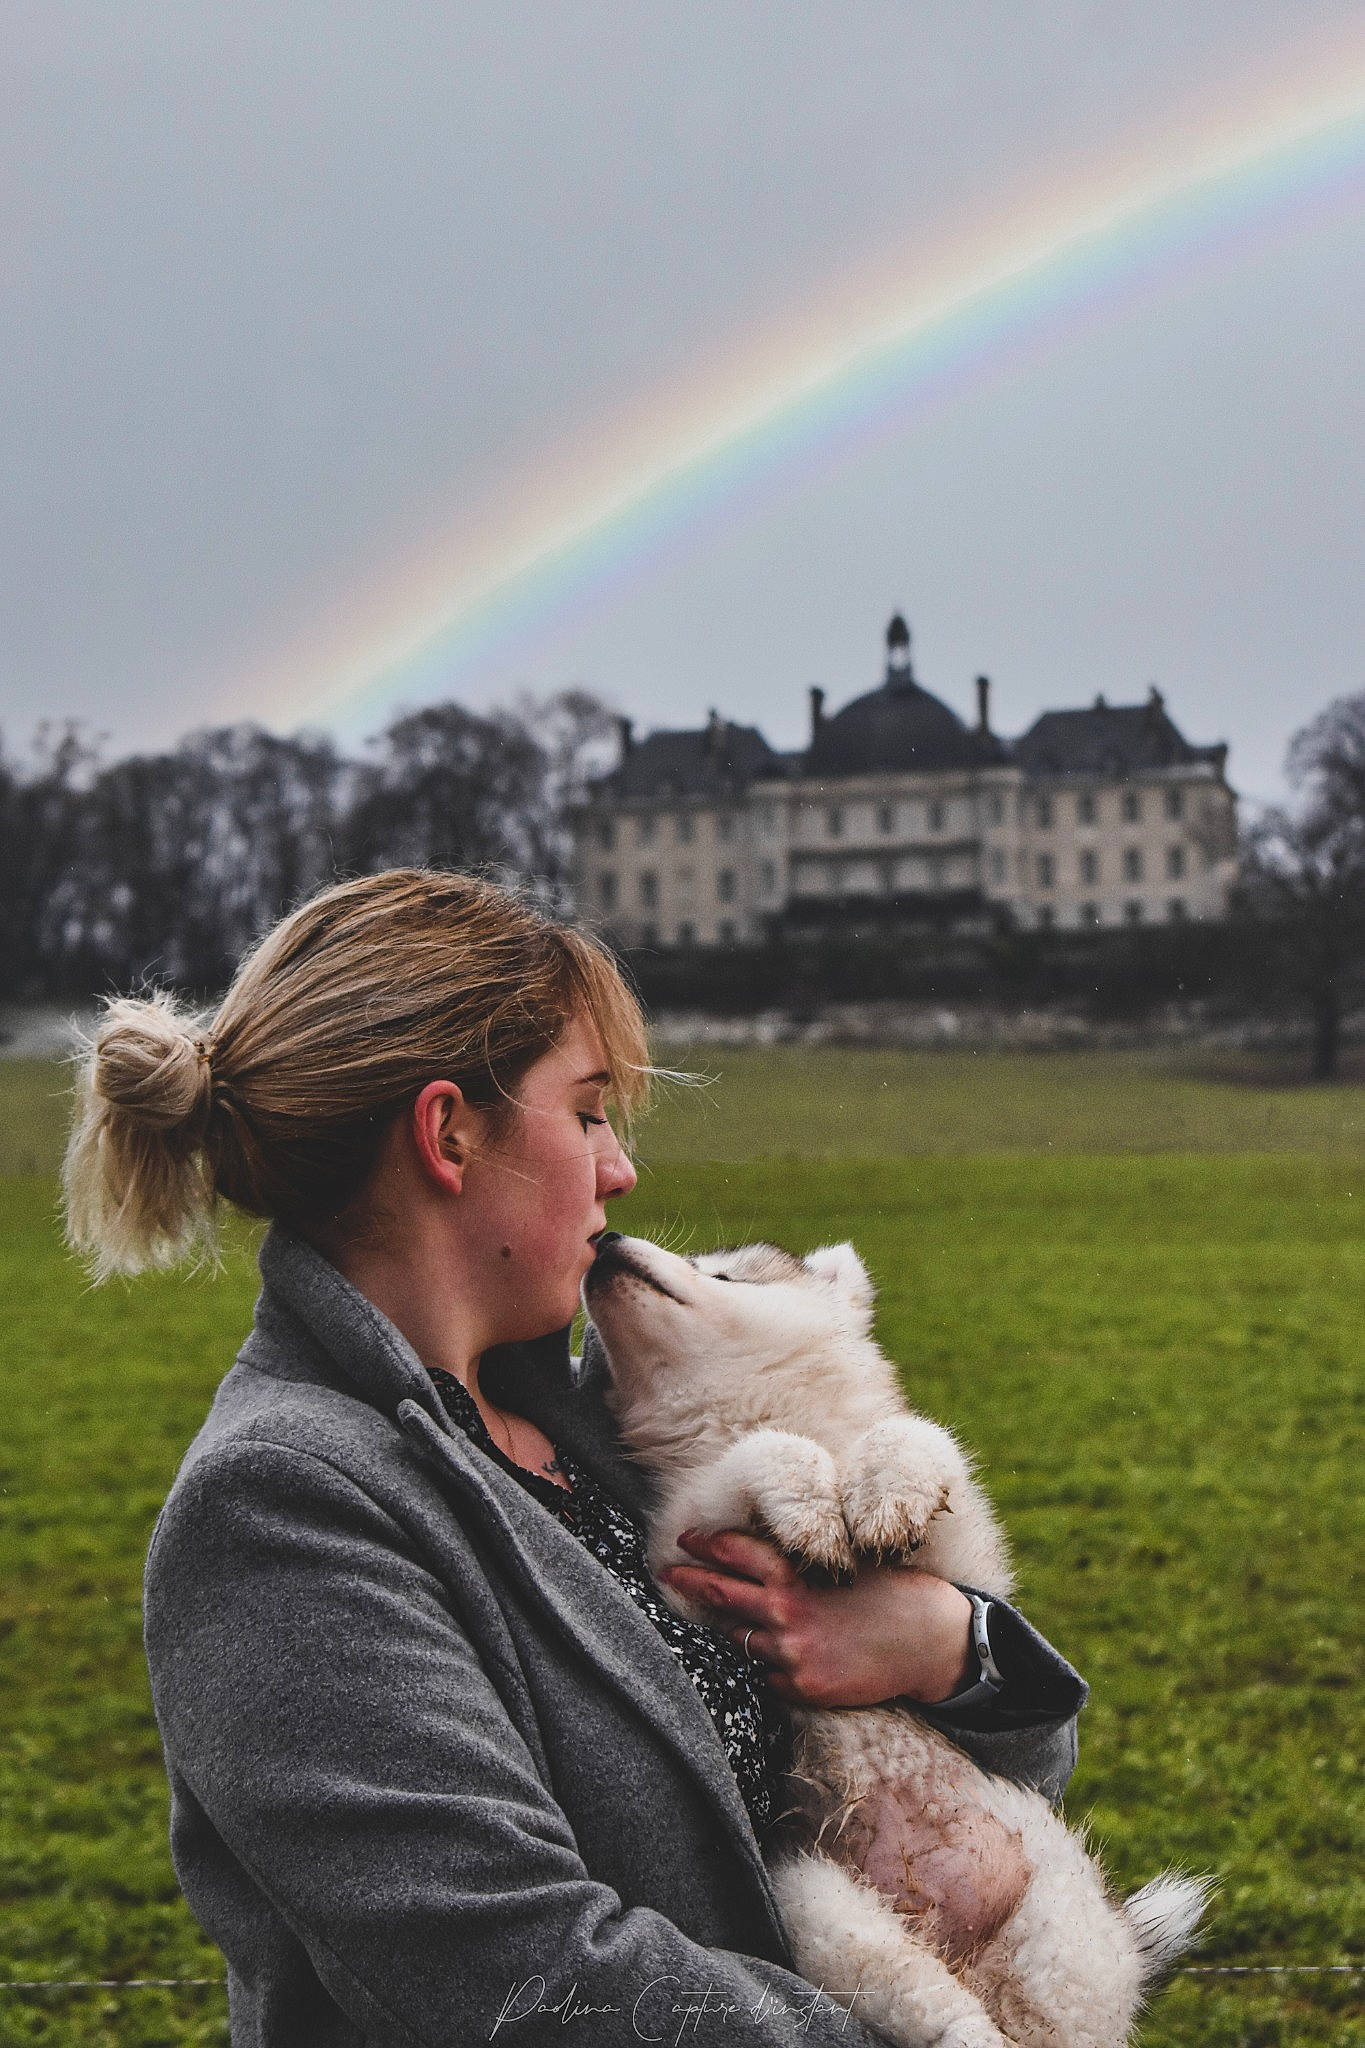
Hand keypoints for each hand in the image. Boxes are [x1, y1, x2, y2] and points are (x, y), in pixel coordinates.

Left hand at [657, 1528, 975, 1708]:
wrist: (929, 1639)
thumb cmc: (889, 1593)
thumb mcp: (842, 1563)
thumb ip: (800, 1567)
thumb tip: (762, 1561)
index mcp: (796, 1574)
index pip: (736, 1552)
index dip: (706, 1544)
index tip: (686, 1539)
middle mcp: (786, 1611)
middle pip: (720, 1593)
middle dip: (688, 1581)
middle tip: (665, 1573)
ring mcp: (791, 1652)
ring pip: (740, 1640)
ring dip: (730, 1628)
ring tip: (717, 1619)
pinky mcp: (803, 1687)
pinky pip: (767, 1676)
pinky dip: (767, 1665)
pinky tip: (774, 1657)